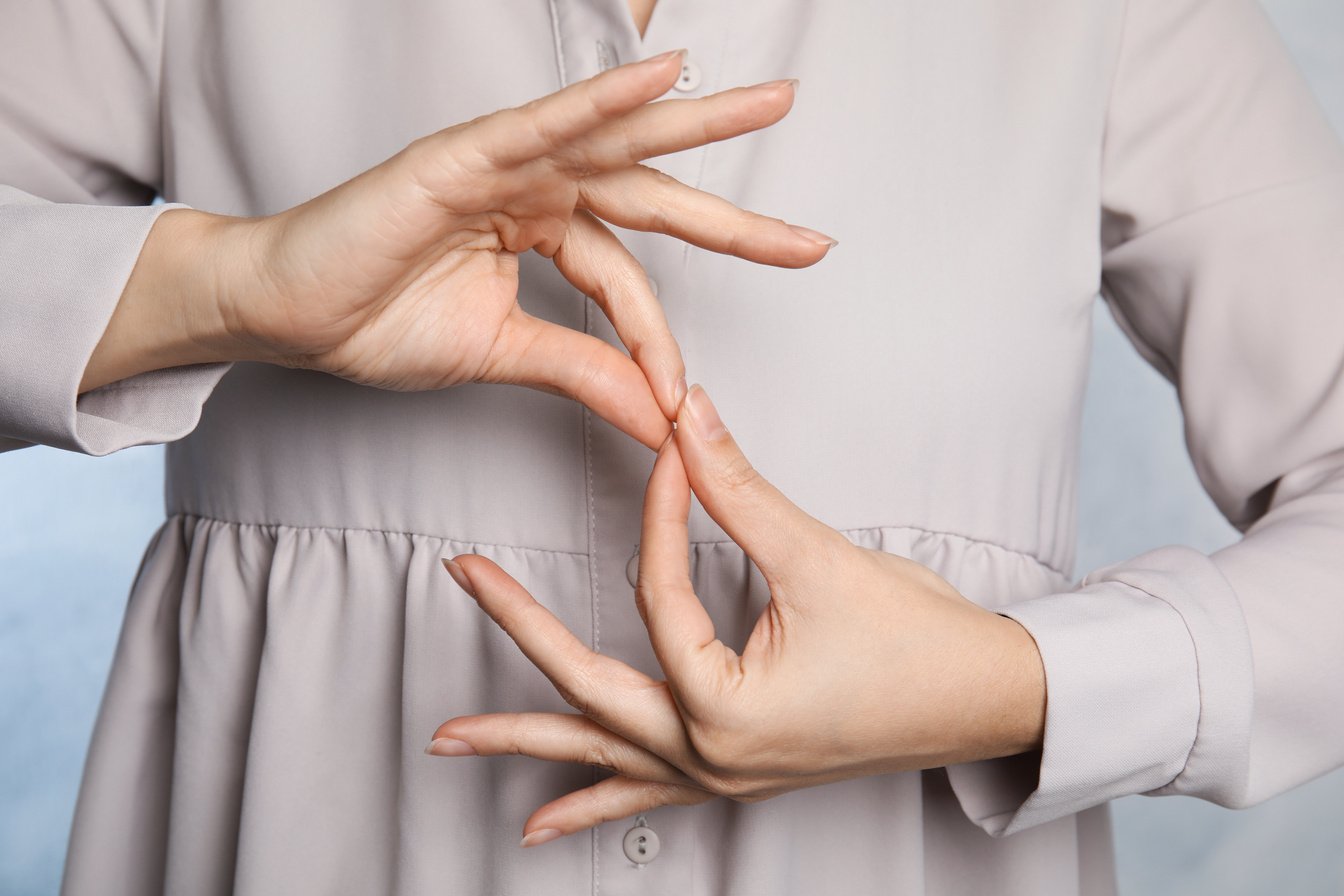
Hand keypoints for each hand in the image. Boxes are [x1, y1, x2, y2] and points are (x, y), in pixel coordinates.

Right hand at [82, 50, 834, 448]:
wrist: (289, 318)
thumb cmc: (378, 321)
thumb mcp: (504, 354)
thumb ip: (584, 371)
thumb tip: (660, 415)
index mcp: (544, 232)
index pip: (629, 278)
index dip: (661, 338)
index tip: (683, 403)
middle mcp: (535, 189)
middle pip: (651, 192)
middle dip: (734, 213)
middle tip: (813, 238)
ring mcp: (502, 164)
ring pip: (615, 141)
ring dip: (696, 121)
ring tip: (772, 104)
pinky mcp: (463, 155)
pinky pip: (546, 124)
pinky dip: (603, 101)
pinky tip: (664, 79)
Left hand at [430, 384, 1046, 844]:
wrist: (987, 702)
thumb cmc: (918, 643)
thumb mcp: (819, 559)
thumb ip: (739, 488)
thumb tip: (688, 412)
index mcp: (725, 710)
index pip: (660, 596)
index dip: (660, 514)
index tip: (669, 453)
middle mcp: (710, 757)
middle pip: (588, 692)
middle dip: (520, 631)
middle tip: (462, 577)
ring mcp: (719, 777)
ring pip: (602, 759)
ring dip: (525, 745)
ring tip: (446, 742)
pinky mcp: (735, 774)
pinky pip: (643, 797)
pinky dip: (588, 804)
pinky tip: (539, 828)